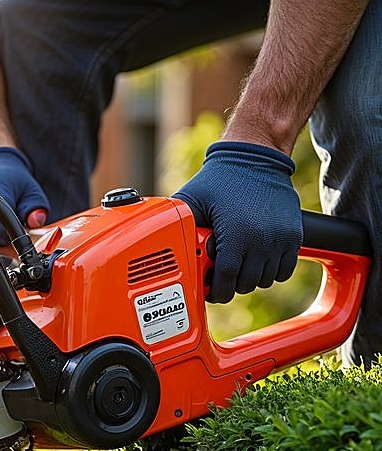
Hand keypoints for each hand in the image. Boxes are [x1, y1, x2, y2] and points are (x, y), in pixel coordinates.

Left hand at [173, 141, 302, 303]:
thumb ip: (177, 222)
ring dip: (250, 279)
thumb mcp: (191, 199)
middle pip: (246, 284)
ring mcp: (281, 238)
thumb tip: (157, 243)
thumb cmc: (221, 179)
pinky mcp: (294, 235)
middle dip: (231, 285)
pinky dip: (271, 273)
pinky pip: (285, 270)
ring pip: (266, 280)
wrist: (256, 157)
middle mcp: (261, 239)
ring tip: (237, 269)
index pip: (227, 280)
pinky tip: (256, 264)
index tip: (210, 293)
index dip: (217, 292)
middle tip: (221, 278)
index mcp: (236, 234)